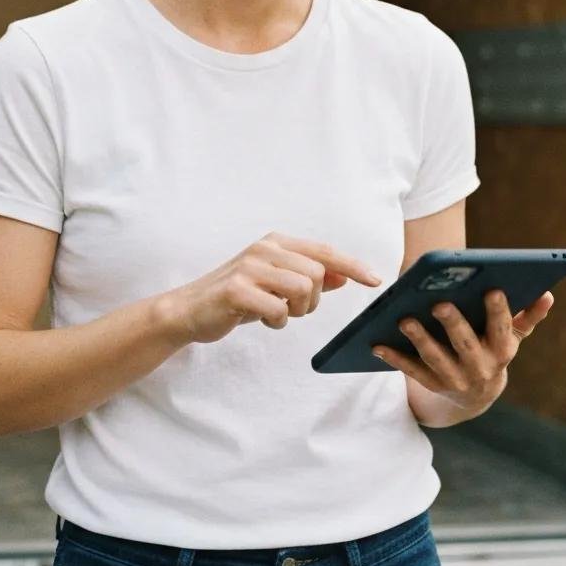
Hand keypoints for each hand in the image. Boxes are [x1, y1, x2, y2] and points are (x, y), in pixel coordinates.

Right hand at [168, 231, 382, 344]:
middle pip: (316, 275)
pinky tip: (261, 319)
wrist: (189, 310)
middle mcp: (264, 249)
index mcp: (276, 243)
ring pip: (302, 289)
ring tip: (277, 313)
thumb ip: (309, 277)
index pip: (324, 251)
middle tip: (293, 310)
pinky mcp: (237, 289)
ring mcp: (249, 267)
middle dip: (312, 301)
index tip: (376, 280)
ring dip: (295, 312)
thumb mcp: (276, 284)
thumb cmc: (237, 297)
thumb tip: (344, 276)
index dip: (353, 264)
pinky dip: (276, 321)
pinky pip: (277, 310)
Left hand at [371, 290, 553, 412]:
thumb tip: (547, 295)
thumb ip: (528, 316)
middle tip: (439, 303)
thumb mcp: (513, 336)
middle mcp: (480, 368)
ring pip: (436, 359)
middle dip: (453, 324)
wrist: (477, 395)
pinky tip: (377, 344)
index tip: (492, 288)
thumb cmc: (493, 349)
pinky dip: (394, 358)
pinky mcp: (432, 384)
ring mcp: (455, 379)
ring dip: (420, 340)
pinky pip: (411, 371)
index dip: (499, 311)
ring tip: (404, 319)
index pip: (503, 329)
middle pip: (466, 344)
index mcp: (502, 351)